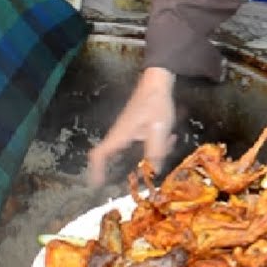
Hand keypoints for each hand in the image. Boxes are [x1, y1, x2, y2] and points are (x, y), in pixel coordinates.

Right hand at [87, 67, 176, 186]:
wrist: (157, 82)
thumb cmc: (155, 104)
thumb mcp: (158, 129)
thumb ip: (155, 152)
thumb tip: (153, 172)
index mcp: (119, 136)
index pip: (99, 155)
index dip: (95, 171)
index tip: (97, 185)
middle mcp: (119, 134)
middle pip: (115, 157)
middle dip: (129, 168)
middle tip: (143, 175)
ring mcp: (127, 130)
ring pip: (134, 150)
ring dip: (152, 151)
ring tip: (169, 140)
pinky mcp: (136, 127)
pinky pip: (142, 141)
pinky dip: (156, 143)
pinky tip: (171, 136)